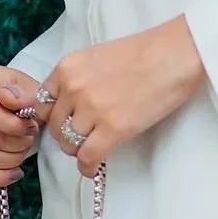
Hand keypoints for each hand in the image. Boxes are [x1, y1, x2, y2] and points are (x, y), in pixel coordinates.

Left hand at [0, 18, 206, 179]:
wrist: (176, 54)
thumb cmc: (146, 50)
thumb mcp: (99, 56)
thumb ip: (79, 78)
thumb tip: (72, 105)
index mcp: (67, 68)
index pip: (42, 103)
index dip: (52, 116)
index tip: (64, 122)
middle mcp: (73, 89)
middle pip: (54, 126)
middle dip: (66, 134)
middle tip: (83, 137)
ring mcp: (92, 110)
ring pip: (69, 144)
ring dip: (79, 150)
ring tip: (93, 148)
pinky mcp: (113, 129)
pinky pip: (88, 157)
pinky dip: (88, 166)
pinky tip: (93, 167)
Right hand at [0, 62, 42, 188]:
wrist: (14, 100)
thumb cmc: (24, 95)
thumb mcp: (32, 89)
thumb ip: (25, 95)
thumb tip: (8, 99)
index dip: (12, 126)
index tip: (31, 127)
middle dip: (16, 145)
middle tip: (30, 139)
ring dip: (9, 160)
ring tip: (23, 151)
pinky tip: (12, 174)